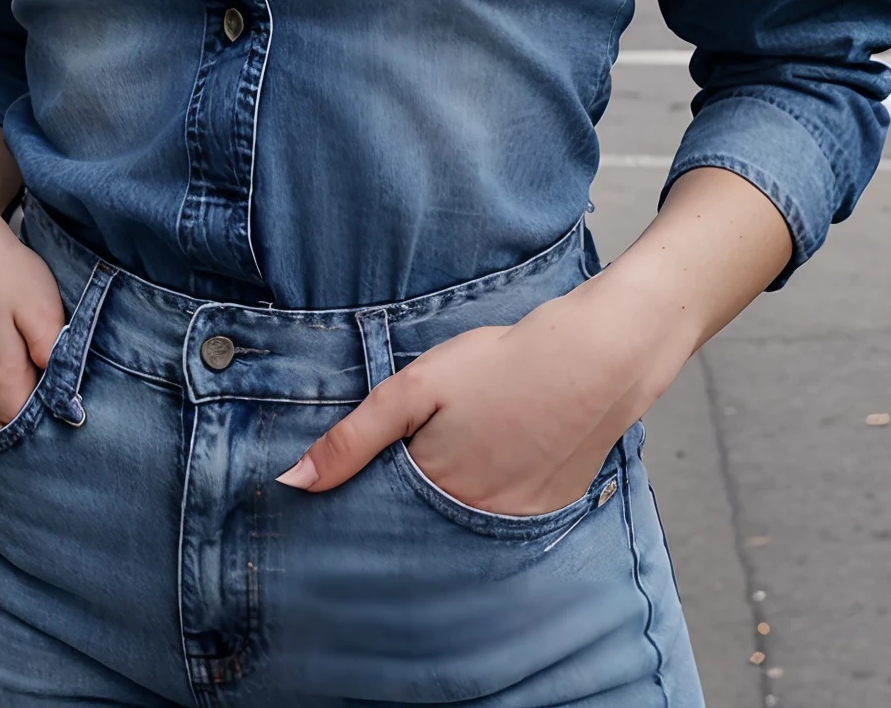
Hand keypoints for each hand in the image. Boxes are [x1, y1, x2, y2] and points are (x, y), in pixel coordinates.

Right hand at [0, 120, 64, 435]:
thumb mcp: (38, 299)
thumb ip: (56, 355)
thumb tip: (69, 399)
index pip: (39, 431)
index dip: (64, 419)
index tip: (84, 399)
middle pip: (12, 440)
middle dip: (41, 430)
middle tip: (66, 397)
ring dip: (15, 422)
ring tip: (41, 390)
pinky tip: (12, 385)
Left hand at [277, 271, 686, 515]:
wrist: (597, 358)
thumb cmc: (503, 366)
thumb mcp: (416, 388)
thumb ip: (354, 437)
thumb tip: (293, 482)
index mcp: (440, 500)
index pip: (385, 528)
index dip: (365, 512)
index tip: (346, 502)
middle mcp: (480, 527)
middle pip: (426, 534)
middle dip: (406, 515)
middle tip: (406, 471)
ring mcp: (521, 524)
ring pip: (467, 528)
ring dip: (450, 506)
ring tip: (453, 460)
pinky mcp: (553, 510)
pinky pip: (507, 520)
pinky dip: (493, 498)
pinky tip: (496, 459)